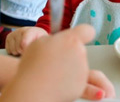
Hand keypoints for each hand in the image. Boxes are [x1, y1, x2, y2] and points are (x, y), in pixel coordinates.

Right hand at [0, 25, 114, 100]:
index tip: (81, 36)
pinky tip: (56, 81)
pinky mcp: (81, 85)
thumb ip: (56, 38)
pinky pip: (77, 79)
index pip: (87, 30)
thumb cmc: (33, 65)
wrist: (32, 90)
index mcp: (70, 40)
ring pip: (78, 65)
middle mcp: (80, 54)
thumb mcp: (40, 42)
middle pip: (79, 50)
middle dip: (70, 53)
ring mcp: (82, 71)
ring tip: (53, 72)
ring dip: (69, 67)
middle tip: (55, 59)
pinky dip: (69, 81)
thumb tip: (62, 40)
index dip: (84, 33)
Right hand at [5, 26, 47, 55]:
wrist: (35, 34)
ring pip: (13, 50)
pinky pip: (8, 50)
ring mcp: (14, 33)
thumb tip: (33, 56)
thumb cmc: (40, 40)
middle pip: (19, 49)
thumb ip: (39, 46)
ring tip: (24, 50)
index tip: (29, 53)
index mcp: (31, 31)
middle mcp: (21, 30)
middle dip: (24, 52)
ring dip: (18, 53)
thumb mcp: (43, 42)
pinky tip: (19, 49)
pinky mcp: (8, 37)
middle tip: (29, 51)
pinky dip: (13, 52)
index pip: (24, 43)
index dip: (26, 51)